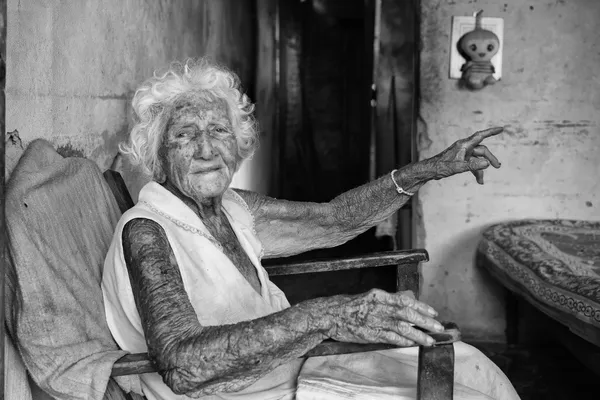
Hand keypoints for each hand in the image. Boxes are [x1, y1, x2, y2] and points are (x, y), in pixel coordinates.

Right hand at [324, 289, 443, 346]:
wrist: (330, 316)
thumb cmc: (349, 306)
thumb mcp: (370, 296)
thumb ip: (388, 299)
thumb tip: (408, 298)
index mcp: (379, 295)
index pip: (405, 300)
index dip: (421, 306)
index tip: (433, 312)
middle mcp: (378, 307)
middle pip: (407, 314)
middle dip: (425, 321)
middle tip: (438, 327)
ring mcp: (375, 321)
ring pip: (402, 327)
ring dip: (418, 334)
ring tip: (430, 340)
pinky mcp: (370, 334)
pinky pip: (391, 338)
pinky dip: (403, 341)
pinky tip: (413, 344)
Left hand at [429, 126, 502, 183]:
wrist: (430, 170)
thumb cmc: (441, 166)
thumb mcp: (458, 167)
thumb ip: (473, 165)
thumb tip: (487, 163)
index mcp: (464, 145)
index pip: (480, 136)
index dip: (491, 132)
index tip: (501, 129)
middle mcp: (464, 148)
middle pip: (482, 150)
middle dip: (490, 158)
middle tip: (498, 166)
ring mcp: (463, 154)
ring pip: (477, 159)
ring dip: (481, 168)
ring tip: (483, 180)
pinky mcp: (460, 160)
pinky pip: (472, 164)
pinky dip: (476, 171)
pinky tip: (479, 180)